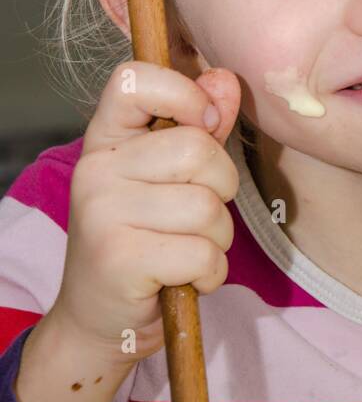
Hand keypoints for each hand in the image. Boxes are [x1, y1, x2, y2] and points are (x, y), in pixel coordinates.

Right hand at [53, 61, 241, 362]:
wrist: (101, 321)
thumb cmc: (144, 242)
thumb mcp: (167, 180)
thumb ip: (197, 128)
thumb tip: (225, 81)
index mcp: (105, 139)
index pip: (135, 79)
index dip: (185, 94)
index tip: (206, 125)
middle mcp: (96, 169)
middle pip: (198, 150)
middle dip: (222, 188)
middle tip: (199, 217)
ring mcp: (103, 213)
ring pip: (207, 207)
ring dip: (217, 239)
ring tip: (188, 252)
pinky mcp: (119, 259)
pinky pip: (203, 253)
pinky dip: (210, 273)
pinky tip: (186, 279)